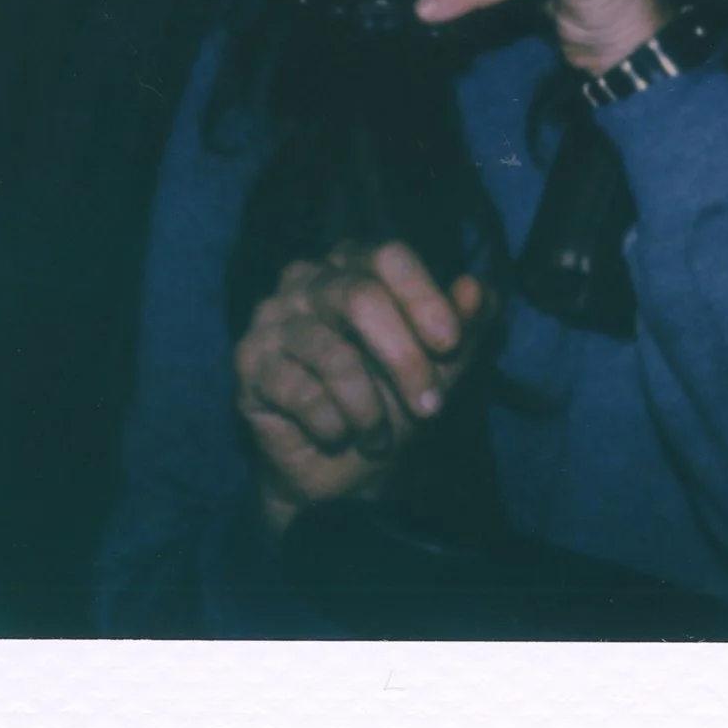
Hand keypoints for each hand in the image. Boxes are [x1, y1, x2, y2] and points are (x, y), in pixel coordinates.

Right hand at [235, 239, 493, 535]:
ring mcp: (271, 319)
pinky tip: (335, 436)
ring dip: (368, 408)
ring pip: (333, 354)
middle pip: (360, 297)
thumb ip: (466, 324)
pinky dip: (331, 424)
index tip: (452, 343)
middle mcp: (307, 280)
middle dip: (404, 359)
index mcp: (354, 265)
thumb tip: (477, 290)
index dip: (423, 296)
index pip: (389, 255)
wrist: (341, 472)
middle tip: (431, 407)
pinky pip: (299, 392)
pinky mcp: (249, 364)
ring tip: (379, 439)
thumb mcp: (443, 366)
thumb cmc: (392, 403)